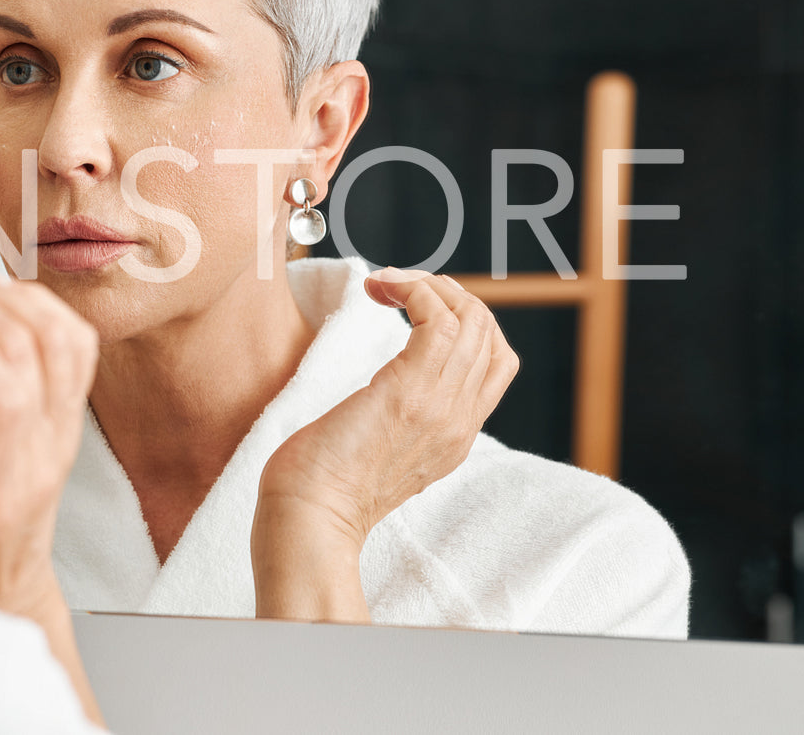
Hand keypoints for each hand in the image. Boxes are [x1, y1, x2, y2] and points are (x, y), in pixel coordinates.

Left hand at [251, 268, 518, 621]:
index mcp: (455, 436)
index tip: (415, 308)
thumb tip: (378, 389)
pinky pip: (438, 322)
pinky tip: (380, 291)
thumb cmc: (321, 485)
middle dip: (447, 294)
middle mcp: (459, 421)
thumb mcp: (378, 450)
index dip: (464, 321)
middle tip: (398, 288)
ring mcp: (440, 407)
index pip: (494, 362)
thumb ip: (396, 421)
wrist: (308, 519)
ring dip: (427, 286)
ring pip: (471, 320)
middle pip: (488, 333)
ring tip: (385, 284)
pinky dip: (414, 292)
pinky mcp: (408, 393)